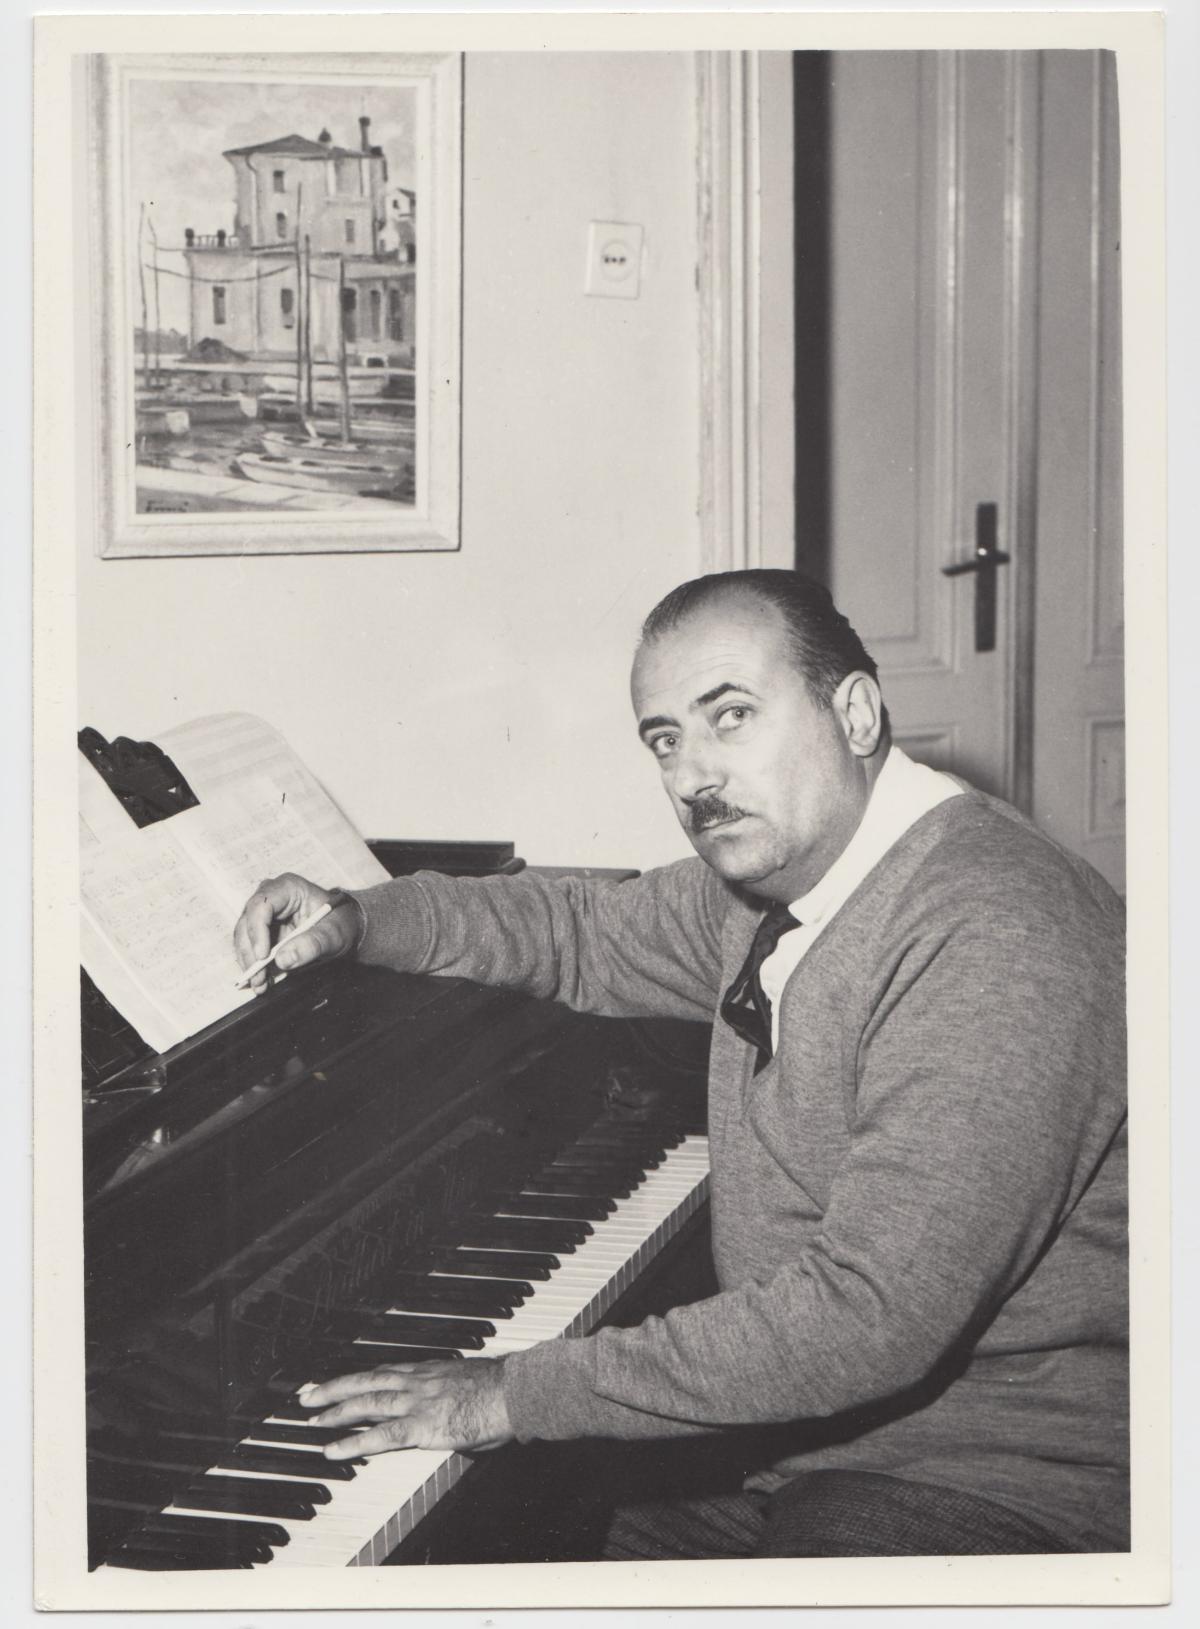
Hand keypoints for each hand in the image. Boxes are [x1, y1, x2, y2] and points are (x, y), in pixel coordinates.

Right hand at [232, 873, 360, 992]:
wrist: (344, 927)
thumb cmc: (340, 923)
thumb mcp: (334, 934)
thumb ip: (312, 944)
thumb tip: (283, 960)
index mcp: (289, 888)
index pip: (262, 905)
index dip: (257, 930)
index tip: (263, 956)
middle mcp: (271, 897)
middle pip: (247, 922)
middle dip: (250, 952)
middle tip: (258, 977)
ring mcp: (264, 914)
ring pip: (244, 936)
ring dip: (249, 962)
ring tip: (259, 984)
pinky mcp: (262, 930)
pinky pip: (250, 947)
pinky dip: (253, 965)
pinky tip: (260, 981)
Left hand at [298, 1359, 512, 1459]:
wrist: (516, 1392)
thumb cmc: (503, 1391)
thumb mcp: (471, 1382)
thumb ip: (454, 1393)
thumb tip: (455, 1406)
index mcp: (430, 1370)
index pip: (386, 1372)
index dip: (361, 1378)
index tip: (344, 1382)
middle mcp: (417, 1381)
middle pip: (367, 1382)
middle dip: (335, 1388)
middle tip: (308, 1395)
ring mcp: (417, 1402)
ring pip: (366, 1404)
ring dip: (335, 1411)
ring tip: (312, 1420)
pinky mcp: (421, 1426)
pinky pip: (379, 1437)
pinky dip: (352, 1443)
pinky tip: (332, 1450)